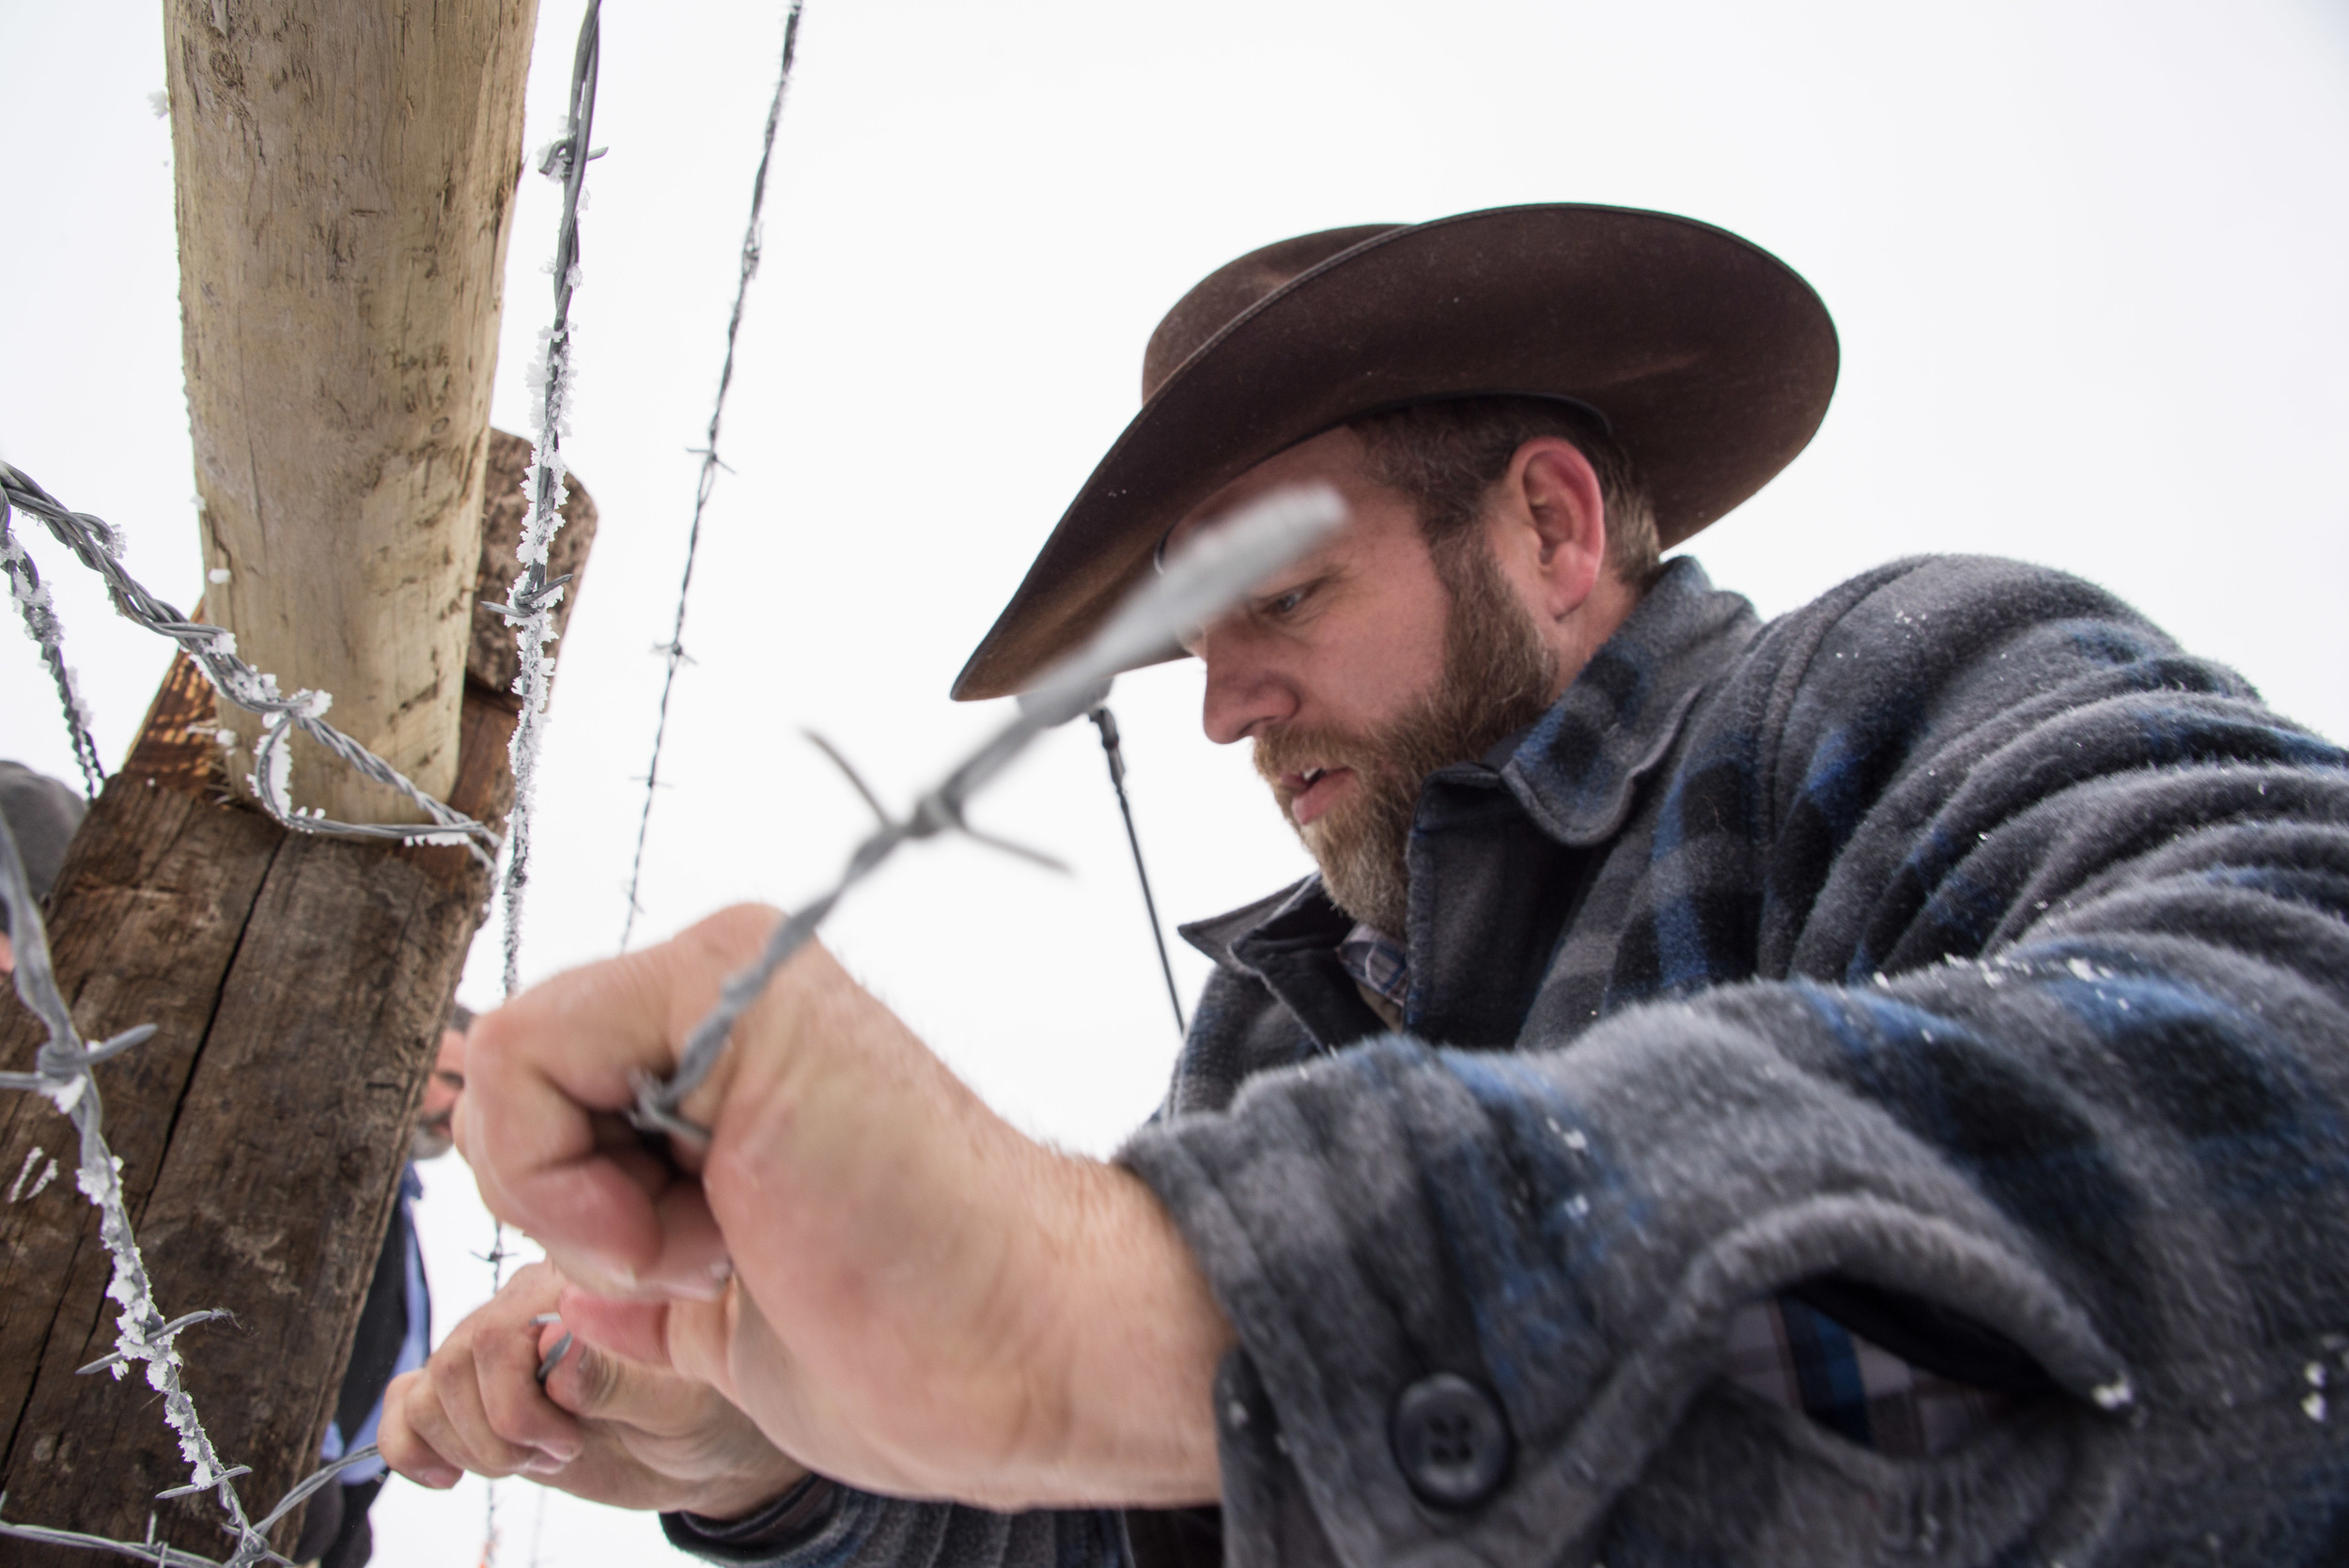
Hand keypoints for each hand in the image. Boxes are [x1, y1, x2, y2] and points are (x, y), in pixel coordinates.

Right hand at [378, 1261, 804, 1517]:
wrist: (699, 1449)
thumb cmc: (700, 1411)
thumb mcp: (676, 1402)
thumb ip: (617, 1377)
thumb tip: (555, 1352)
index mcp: (578, 1287)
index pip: (498, 1330)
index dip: (516, 1403)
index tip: (569, 1440)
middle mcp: (527, 1307)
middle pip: (456, 1362)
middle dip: (498, 1432)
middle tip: (562, 1451)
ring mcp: (495, 1351)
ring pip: (427, 1390)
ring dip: (470, 1446)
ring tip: (535, 1458)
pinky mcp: (474, 1395)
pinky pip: (406, 1405)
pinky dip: (410, 1448)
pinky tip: (450, 1475)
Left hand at [456, 905, 1232, 1509]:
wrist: (1024, 1346)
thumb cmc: (915, 1343)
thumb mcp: (718, 1319)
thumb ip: (635, 1283)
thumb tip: (567, 1297)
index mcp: (727, 1063)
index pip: (546, 1098)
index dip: (564, 1215)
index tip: (691, 1272)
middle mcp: (726, 998)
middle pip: (518, 1083)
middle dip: (568, 1214)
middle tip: (713, 1260)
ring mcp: (733, 978)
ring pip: (512, 1065)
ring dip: (584, 1209)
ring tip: (729, 1242)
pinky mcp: (730, 981)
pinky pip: (530, 1055)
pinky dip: (572, 1180)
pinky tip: (713, 1224)